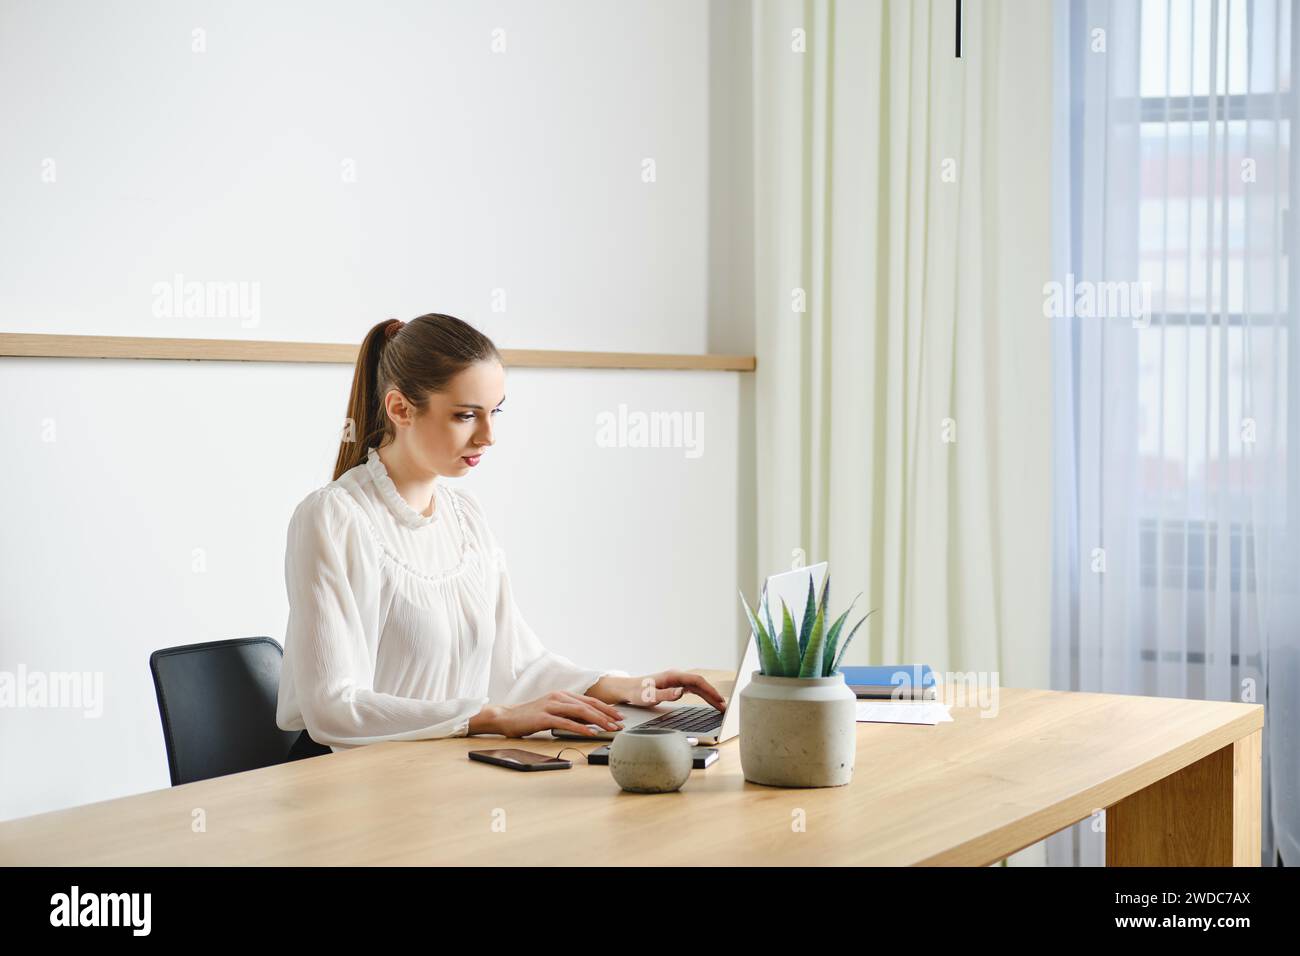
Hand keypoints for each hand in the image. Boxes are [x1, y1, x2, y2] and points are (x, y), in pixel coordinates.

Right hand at [476, 691, 626, 737]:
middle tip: (620, 723)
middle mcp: (559, 697)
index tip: (619, 716)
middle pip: (589, 704)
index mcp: (563, 695)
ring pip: (581, 711)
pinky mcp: (544, 716)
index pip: (590, 700)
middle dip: (607, 714)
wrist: (507, 717)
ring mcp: (552, 705)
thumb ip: (569, 714)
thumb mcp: (553, 711)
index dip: (606, 708)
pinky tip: (591, 733)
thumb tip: (590, 722)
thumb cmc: (530, 716)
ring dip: (598, 720)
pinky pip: (567, 722)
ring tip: (610, 729)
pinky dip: (581, 727)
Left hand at [588, 671, 726, 710]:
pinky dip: (703, 695)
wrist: (627, 689)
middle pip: (700, 683)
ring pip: (698, 686)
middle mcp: (676, 676)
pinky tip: (709, 701)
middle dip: (713, 694)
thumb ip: (664, 695)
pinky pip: (693, 690)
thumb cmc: (636, 693)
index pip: (696, 681)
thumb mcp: (648, 696)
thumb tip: (681, 693)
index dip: (709, 690)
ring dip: (710, 695)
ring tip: (721, 706)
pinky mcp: (675, 686)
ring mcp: (676, 681)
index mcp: (672, 676)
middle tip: (725, 707)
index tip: (719, 700)